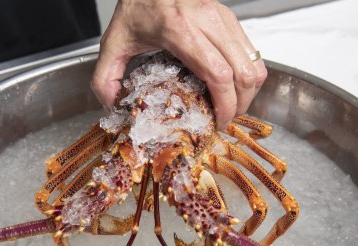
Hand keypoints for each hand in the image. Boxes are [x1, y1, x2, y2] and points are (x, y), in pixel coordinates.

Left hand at [90, 0, 266, 129]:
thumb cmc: (135, 5)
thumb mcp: (113, 42)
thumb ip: (105, 77)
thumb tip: (112, 106)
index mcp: (179, 30)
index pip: (218, 74)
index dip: (225, 105)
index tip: (219, 122)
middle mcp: (207, 21)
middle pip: (242, 73)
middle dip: (240, 104)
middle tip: (225, 119)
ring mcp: (222, 16)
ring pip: (253, 62)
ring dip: (248, 90)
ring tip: (231, 105)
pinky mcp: (229, 16)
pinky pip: (251, 51)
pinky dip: (248, 73)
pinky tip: (232, 84)